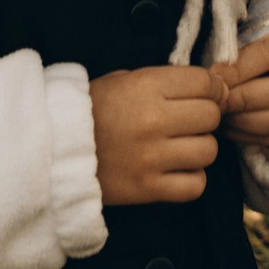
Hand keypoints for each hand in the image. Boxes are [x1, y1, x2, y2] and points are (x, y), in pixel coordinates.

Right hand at [91, 62, 223, 203]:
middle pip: (211, 116)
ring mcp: (152, 157)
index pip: (204, 83)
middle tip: (192, 121)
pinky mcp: (148, 189)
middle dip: (207, 117)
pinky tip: (179, 170)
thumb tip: (212, 87)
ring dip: (201, 148)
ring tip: (184, 146)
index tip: (209, 94)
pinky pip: (195, 186)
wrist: (55, 151)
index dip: (213, 88)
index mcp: (146, 86)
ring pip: (209, 151)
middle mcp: (153, 120)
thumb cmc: (92, 110)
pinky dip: (193, 179)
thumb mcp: (124, 79)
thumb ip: (165, 81)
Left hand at [217, 28, 268, 164]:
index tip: (213, 77)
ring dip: (244, 122)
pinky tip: (231, 129)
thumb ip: (235, 60)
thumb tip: (214, 77)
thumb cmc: (256, 62)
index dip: (238, 68)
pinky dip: (249, 137)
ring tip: (221, 117)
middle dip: (244, 99)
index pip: (268, 54)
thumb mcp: (250, 49)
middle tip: (217, 103)